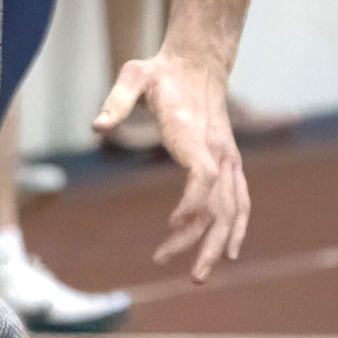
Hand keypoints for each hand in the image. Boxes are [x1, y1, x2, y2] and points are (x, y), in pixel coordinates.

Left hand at [94, 51, 248, 282]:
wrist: (198, 62)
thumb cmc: (162, 71)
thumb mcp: (133, 75)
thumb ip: (116, 100)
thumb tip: (97, 128)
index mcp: (193, 132)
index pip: (203, 175)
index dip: (193, 204)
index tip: (172, 226)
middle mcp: (218, 150)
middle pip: (220, 204)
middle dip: (204, 241)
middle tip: (185, 275)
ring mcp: (229, 158)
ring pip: (233, 209)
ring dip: (218, 243)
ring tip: (198, 275)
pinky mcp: (231, 162)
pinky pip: (240, 200)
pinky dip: (236, 227)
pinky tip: (226, 252)